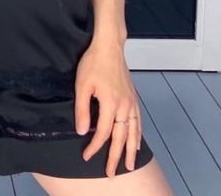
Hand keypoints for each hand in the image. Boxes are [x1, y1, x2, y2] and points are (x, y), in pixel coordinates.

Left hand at [75, 39, 141, 176]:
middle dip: (116, 157)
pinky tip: (136, 143)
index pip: (102, 133)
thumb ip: (82, 109)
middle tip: (111, 174)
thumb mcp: (82, 85)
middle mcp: (124, 107)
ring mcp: (131, 103)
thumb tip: (82, 131)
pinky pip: (139, 122)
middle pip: (121, 138)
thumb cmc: (93, 64)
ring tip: (129, 165)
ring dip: (130, 151)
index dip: (94, 147)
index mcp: (111, 105)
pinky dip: (138, 135)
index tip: (86, 156)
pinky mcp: (134, 98)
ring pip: (133, 133)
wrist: (110, 47)